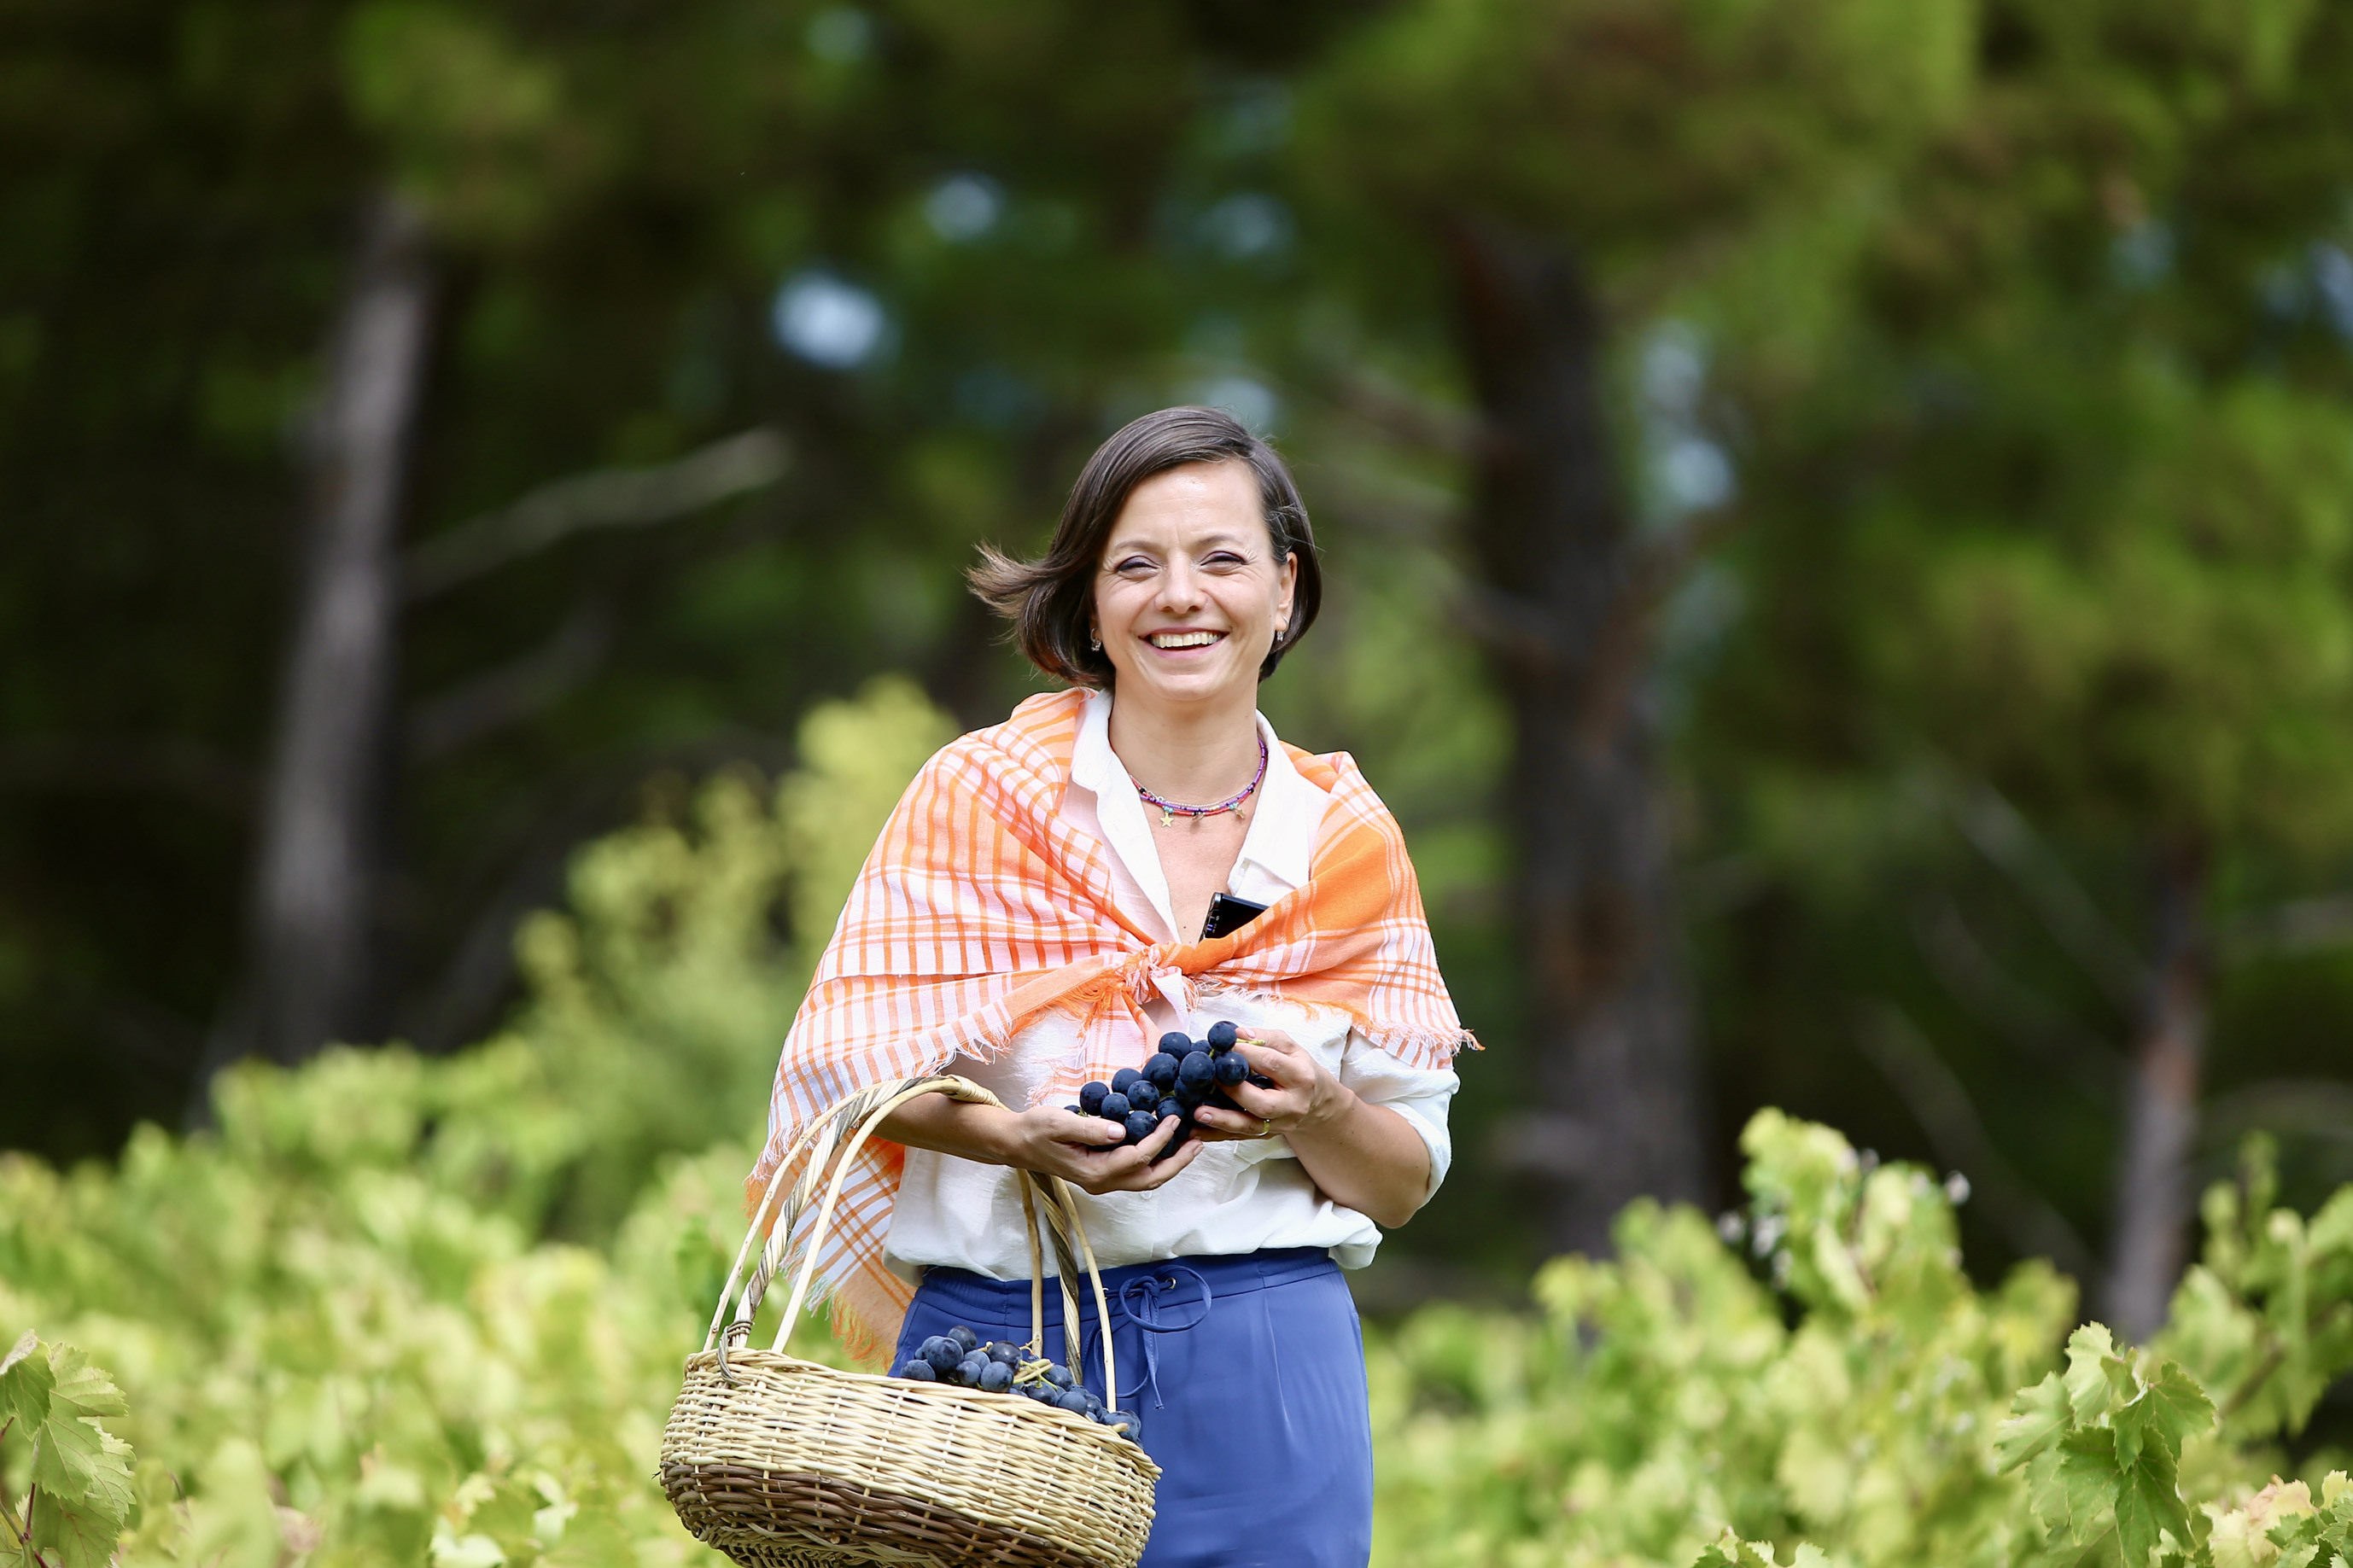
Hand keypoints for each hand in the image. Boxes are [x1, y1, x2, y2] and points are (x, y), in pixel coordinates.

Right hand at [878, 1095, 1200, 1193]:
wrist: (1016, 1142)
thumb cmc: (1034, 1129)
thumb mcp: (1058, 1122)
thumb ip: (1090, 1128)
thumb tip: (1120, 1130)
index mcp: (1094, 1172)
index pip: (1137, 1156)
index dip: (1160, 1137)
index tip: (1174, 1116)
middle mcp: (1102, 1182)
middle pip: (1150, 1178)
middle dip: (1178, 1161)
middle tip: (1199, 1139)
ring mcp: (1103, 1180)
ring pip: (1146, 1179)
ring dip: (1171, 1162)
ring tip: (1190, 1141)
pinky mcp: (1102, 1173)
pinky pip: (1136, 1172)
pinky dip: (1155, 1159)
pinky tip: (1165, 1141)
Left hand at [1188, 1027, 1352, 1142]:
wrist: (1316, 1102)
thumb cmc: (1298, 1069)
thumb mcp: (1290, 1047)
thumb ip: (1265, 1038)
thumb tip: (1236, 1034)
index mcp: (1300, 1077)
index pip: (1271, 1064)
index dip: (1244, 1054)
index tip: (1221, 1047)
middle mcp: (1292, 1104)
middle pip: (1262, 1103)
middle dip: (1233, 1091)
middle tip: (1210, 1079)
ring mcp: (1281, 1124)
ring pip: (1250, 1126)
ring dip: (1222, 1121)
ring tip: (1198, 1113)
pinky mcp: (1268, 1136)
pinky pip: (1241, 1137)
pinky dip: (1217, 1135)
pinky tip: (1197, 1131)